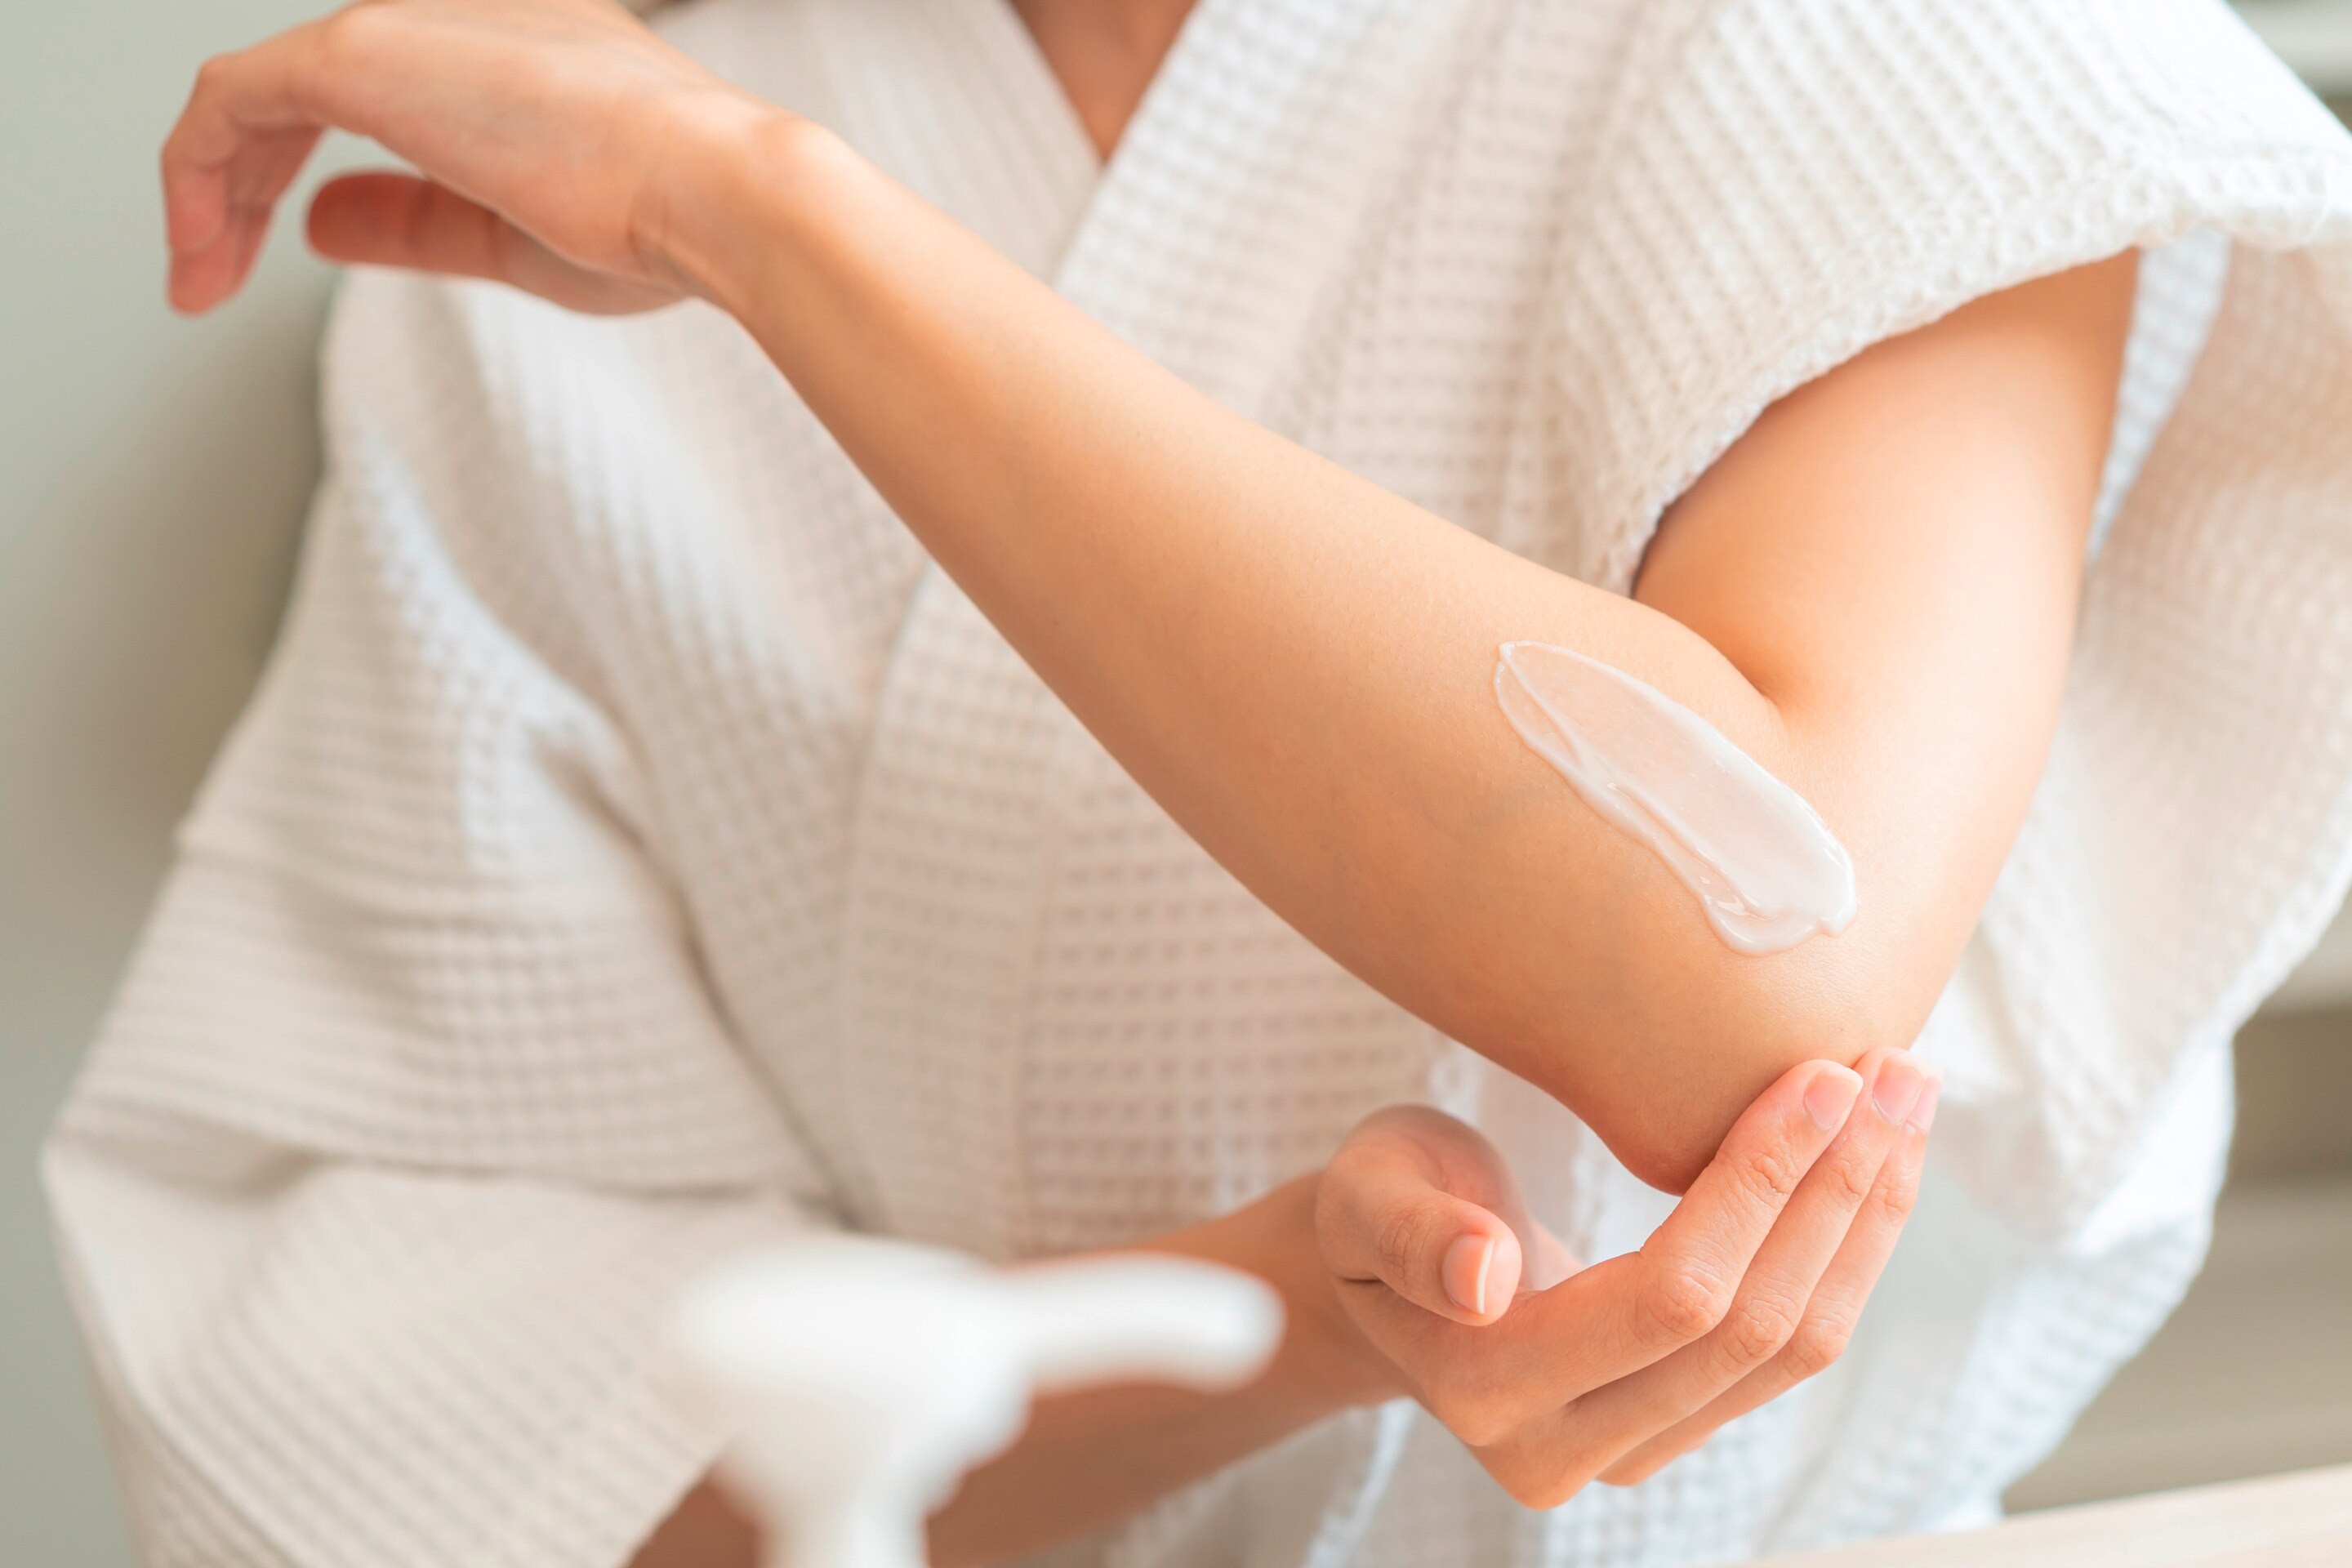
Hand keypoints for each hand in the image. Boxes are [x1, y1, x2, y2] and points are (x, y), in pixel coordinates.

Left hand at [162, 0, 779, 314]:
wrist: (719, 193)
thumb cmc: (660, 224)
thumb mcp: (509, 237)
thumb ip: (411, 221)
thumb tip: (321, 225)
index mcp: (503, 48)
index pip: (373, 97)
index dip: (303, 172)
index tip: (284, 248)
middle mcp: (449, 15)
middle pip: (304, 91)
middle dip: (240, 185)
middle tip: (211, 272)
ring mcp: (404, 23)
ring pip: (258, 92)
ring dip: (210, 188)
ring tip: (197, 275)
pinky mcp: (362, 49)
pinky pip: (233, 98)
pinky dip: (197, 171)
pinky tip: (198, 244)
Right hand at [1314, 1051, 1935, 1503]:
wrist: (1393, 1266)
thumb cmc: (1380, 1203)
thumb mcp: (1365, 1194)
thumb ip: (1412, 1234)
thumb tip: (1483, 1277)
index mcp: (1486, 1390)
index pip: (1668, 1299)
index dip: (1757, 1190)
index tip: (1820, 1077)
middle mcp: (1566, 1449)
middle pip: (1749, 1329)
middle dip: (1837, 1193)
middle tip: (1897, 1071)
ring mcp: (1633, 1449)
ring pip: (1792, 1347)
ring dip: (1864, 1220)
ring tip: (1908, 1102)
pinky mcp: (1680, 1423)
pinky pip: (1790, 1348)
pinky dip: (1845, 1248)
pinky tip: (1873, 1162)